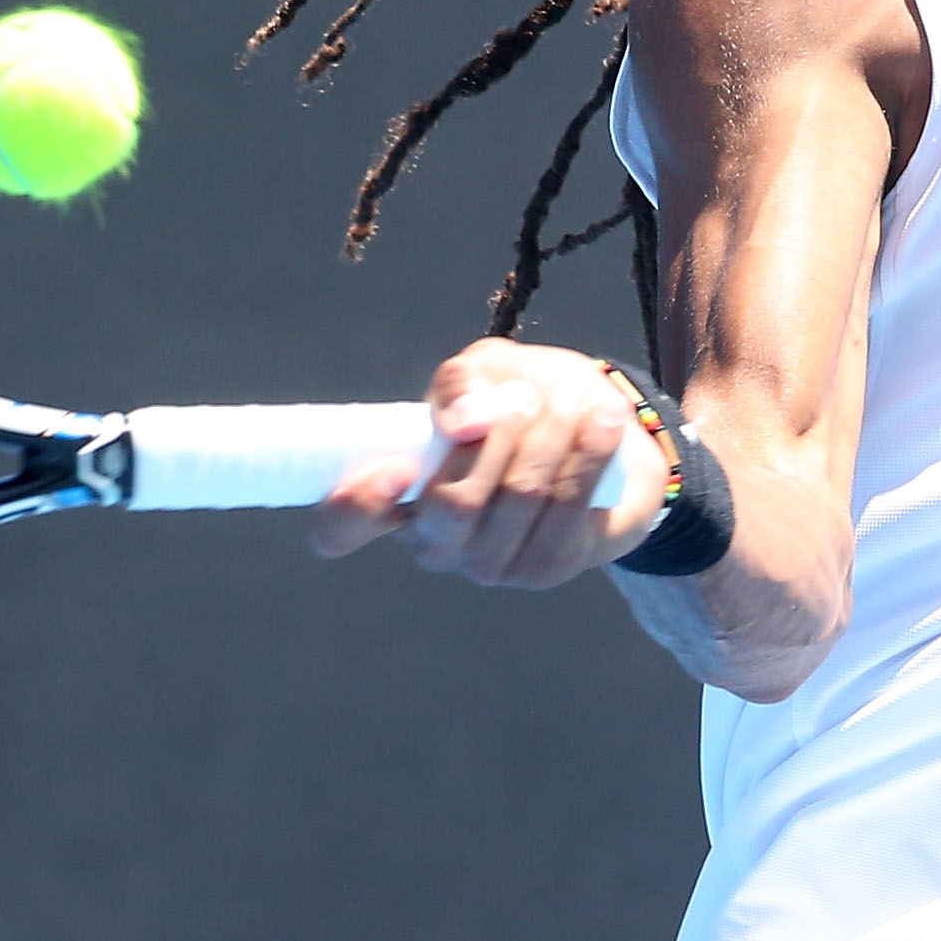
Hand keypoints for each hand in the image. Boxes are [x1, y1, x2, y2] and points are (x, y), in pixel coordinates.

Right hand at [302, 338, 664, 587]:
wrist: (601, 432)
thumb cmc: (521, 401)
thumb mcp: (484, 372)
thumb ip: (462, 383)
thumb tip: (466, 422)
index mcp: (393, 495)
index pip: (339, 527)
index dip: (355, 505)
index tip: (394, 466)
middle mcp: (432, 540)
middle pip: (451, 505)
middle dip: (498, 438)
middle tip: (525, 398)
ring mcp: (486, 563)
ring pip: (517, 499)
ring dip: (550, 437)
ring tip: (569, 403)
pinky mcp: (543, 568)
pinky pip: (567, 508)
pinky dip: (586, 455)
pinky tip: (602, 422)